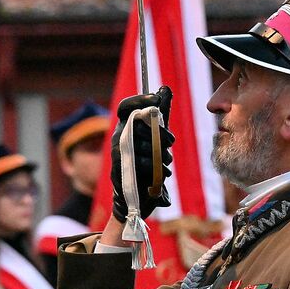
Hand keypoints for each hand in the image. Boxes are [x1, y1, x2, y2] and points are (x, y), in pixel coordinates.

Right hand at [110, 86, 174, 222]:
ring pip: (145, 145)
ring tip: (167, 162)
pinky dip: (158, 170)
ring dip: (162, 154)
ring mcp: (119, 155)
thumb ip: (160, 115)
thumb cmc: (146, 165)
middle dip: (160, 133)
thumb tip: (164, 89)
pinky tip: (163, 174)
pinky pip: (145, 164)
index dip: (140, 99)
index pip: (125, 107)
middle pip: (140, 125)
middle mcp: (118, 139)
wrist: (134, 199)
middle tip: (171, 141)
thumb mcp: (155, 138)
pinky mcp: (123, 172)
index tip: (157, 99)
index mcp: (124, 129)